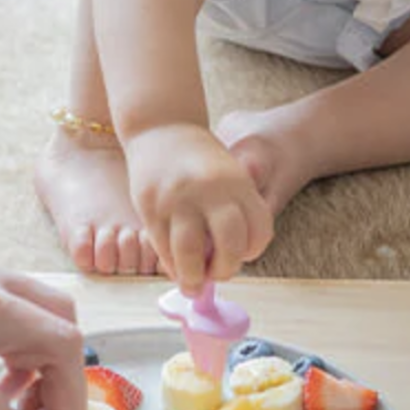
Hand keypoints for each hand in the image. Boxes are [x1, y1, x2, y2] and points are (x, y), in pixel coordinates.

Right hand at [126, 123, 273, 294]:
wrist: (160, 124)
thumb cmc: (199, 156)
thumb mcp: (227, 173)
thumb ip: (233, 209)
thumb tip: (226, 259)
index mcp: (237, 181)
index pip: (259, 230)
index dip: (252, 250)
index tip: (242, 253)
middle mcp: (211, 189)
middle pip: (230, 244)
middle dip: (226, 269)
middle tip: (218, 274)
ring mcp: (179, 198)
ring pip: (191, 252)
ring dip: (194, 277)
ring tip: (193, 284)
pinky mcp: (151, 205)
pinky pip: (163, 246)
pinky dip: (170, 263)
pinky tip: (174, 265)